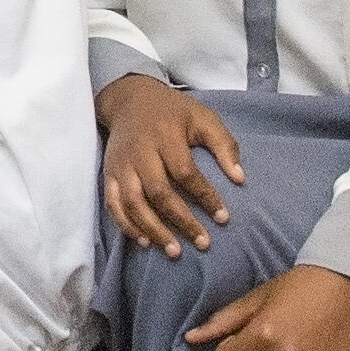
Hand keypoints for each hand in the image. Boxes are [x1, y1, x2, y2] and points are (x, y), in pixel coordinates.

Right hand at [95, 69, 242, 259]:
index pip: (185, 172)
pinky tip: (144, 241)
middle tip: (203, 243)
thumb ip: (224, 145)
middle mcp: (140, 151)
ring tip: (175, 251)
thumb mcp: (203, 117)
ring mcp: (121, 164)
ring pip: (133, 202)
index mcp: (165, 135)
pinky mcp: (109, 173)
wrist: (130, 98)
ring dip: (153, 229)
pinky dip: (126, 225)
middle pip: (158, 191)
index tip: (223, 218)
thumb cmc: (173, 112)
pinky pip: (113, 204)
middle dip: (181, 221)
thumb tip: (240, 179)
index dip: (205, 197)